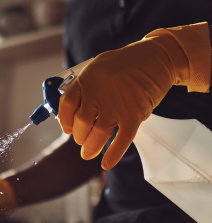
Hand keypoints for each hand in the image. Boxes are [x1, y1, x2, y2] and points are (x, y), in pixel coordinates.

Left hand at [57, 23, 209, 169]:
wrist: (158, 58)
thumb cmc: (126, 63)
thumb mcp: (98, 66)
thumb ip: (85, 86)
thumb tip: (72, 109)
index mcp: (86, 79)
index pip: (66, 105)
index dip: (64, 120)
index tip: (67, 128)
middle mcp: (98, 93)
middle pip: (81, 122)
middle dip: (79, 135)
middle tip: (81, 139)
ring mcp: (116, 105)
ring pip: (97, 133)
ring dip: (91, 147)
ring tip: (88, 153)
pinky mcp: (134, 114)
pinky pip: (121, 139)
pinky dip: (113, 153)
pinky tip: (106, 163)